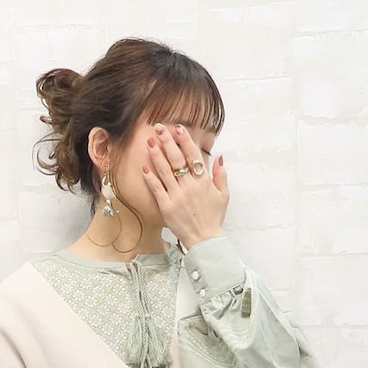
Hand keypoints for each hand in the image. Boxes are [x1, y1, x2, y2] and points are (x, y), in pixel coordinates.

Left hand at [141, 123, 228, 250]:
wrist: (205, 240)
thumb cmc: (214, 218)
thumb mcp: (224, 195)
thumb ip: (221, 174)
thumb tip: (219, 156)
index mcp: (203, 182)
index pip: (193, 156)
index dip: (185, 141)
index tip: (178, 128)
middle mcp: (189, 187)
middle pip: (176, 159)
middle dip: (167, 142)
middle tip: (159, 128)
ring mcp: (177, 197)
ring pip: (165, 171)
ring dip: (156, 155)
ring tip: (149, 141)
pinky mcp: (166, 207)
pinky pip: (157, 189)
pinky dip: (150, 178)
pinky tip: (144, 166)